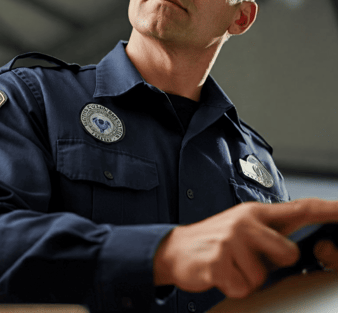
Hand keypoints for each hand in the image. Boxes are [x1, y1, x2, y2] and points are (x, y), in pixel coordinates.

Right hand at [153, 198, 337, 297]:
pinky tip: (219, 273)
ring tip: (230, 266)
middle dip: (272, 265)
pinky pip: (242, 288)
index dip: (330, 210)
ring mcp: (230, 241)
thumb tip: (298, 247)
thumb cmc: (213, 240)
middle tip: (249, 260)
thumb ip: (269, 232)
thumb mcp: (241, 227)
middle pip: (288, 253)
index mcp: (254, 213)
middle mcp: (244, 222)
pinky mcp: (218, 262)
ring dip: (247, 279)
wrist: (174, 249)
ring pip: (262, 277)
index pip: (301, 209)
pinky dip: (231, 287)